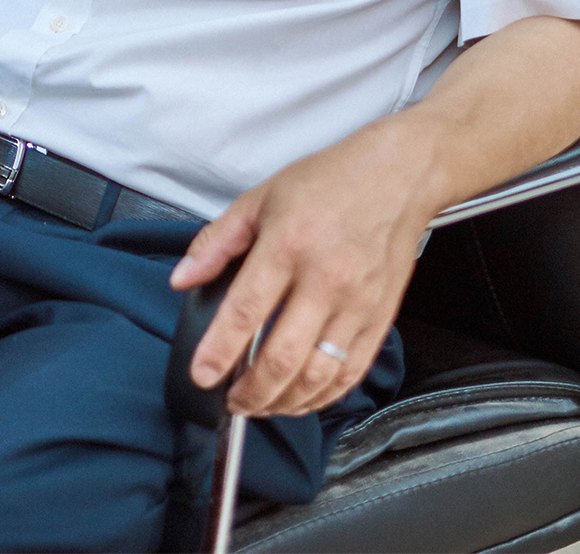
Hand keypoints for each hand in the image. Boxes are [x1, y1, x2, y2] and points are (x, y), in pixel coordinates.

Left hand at [167, 123, 435, 417]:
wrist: (398, 175)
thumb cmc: (328, 182)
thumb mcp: (260, 199)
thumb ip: (216, 242)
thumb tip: (182, 280)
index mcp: (287, 245)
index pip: (245, 312)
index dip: (218, 351)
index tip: (202, 375)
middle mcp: (325, 280)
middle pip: (281, 357)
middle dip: (250, 392)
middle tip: (231, 401)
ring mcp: (358, 303)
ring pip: (318, 375)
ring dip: (284, 402)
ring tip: (261, 405)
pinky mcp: (381, 317)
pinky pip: (352, 372)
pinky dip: (324, 396)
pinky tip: (302, 398)